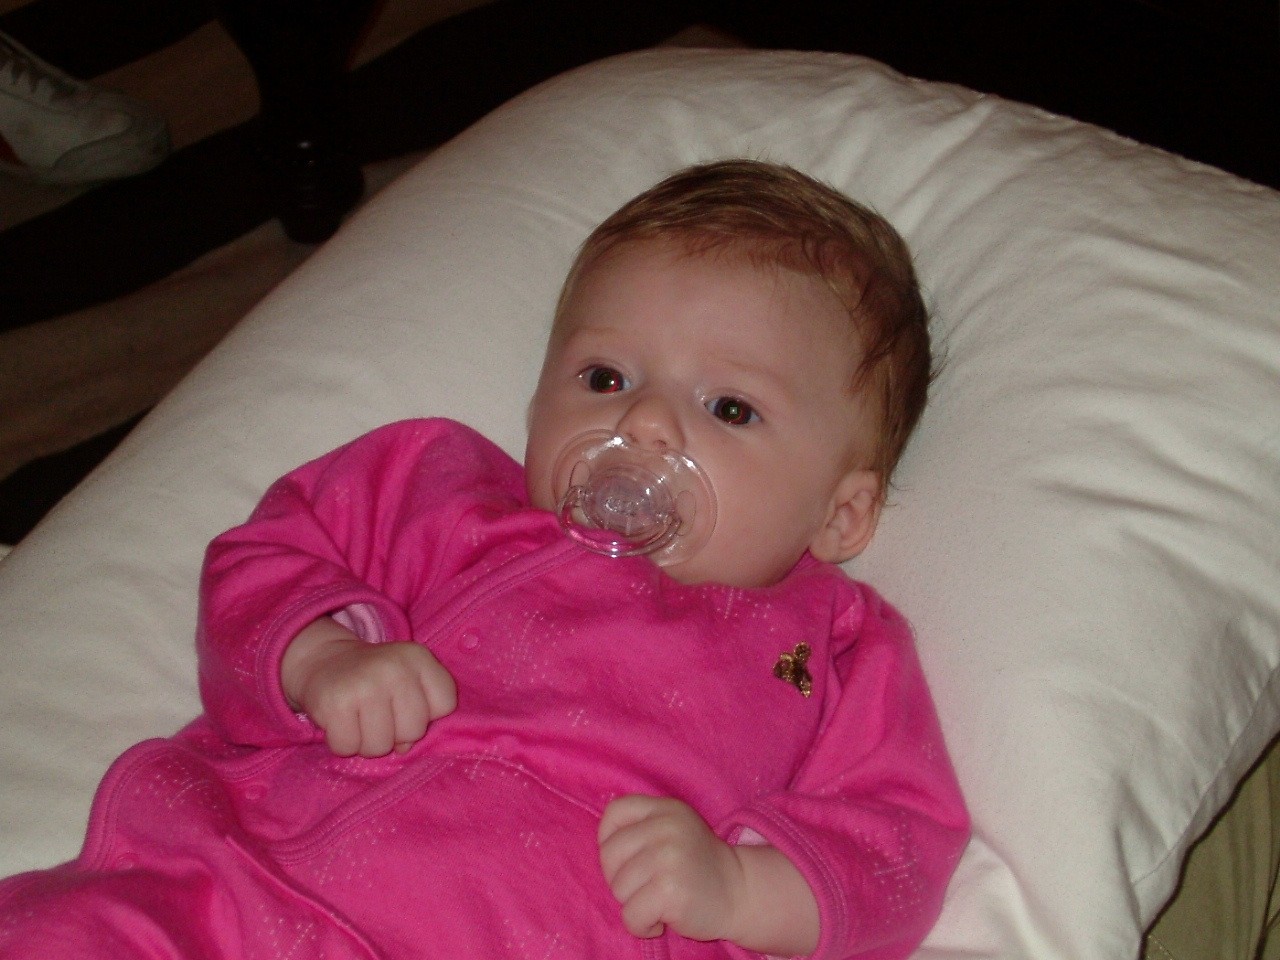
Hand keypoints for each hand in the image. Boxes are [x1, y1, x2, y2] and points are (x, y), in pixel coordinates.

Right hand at [282, 618, 456, 756]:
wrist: (326, 660)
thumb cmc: (376, 679)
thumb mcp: (408, 680)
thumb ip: (421, 711)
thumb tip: (404, 747)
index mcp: (418, 657)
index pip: (445, 704)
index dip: (427, 714)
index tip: (407, 703)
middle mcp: (394, 667)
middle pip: (413, 730)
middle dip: (396, 734)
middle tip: (380, 716)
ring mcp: (364, 685)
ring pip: (380, 746)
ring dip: (368, 743)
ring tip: (360, 721)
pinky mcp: (335, 704)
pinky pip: (348, 747)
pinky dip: (343, 744)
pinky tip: (341, 722)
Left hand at [598, 795, 744, 942]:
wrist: (739, 892)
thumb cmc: (697, 865)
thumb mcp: (675, 828)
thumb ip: (643, 827)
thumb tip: (602, 845)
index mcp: (665, 809)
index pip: (614, 812)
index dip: (608, 839)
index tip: (626, 860)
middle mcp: (666, 827)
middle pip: (609, 854)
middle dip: (619, 879)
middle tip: (645, 887)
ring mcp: (668, 858)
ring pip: (618, 888)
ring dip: (634, 904)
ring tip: (659, 902)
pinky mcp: (670, 890)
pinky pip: (630, 916)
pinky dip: (641, 926)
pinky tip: (661, 921)